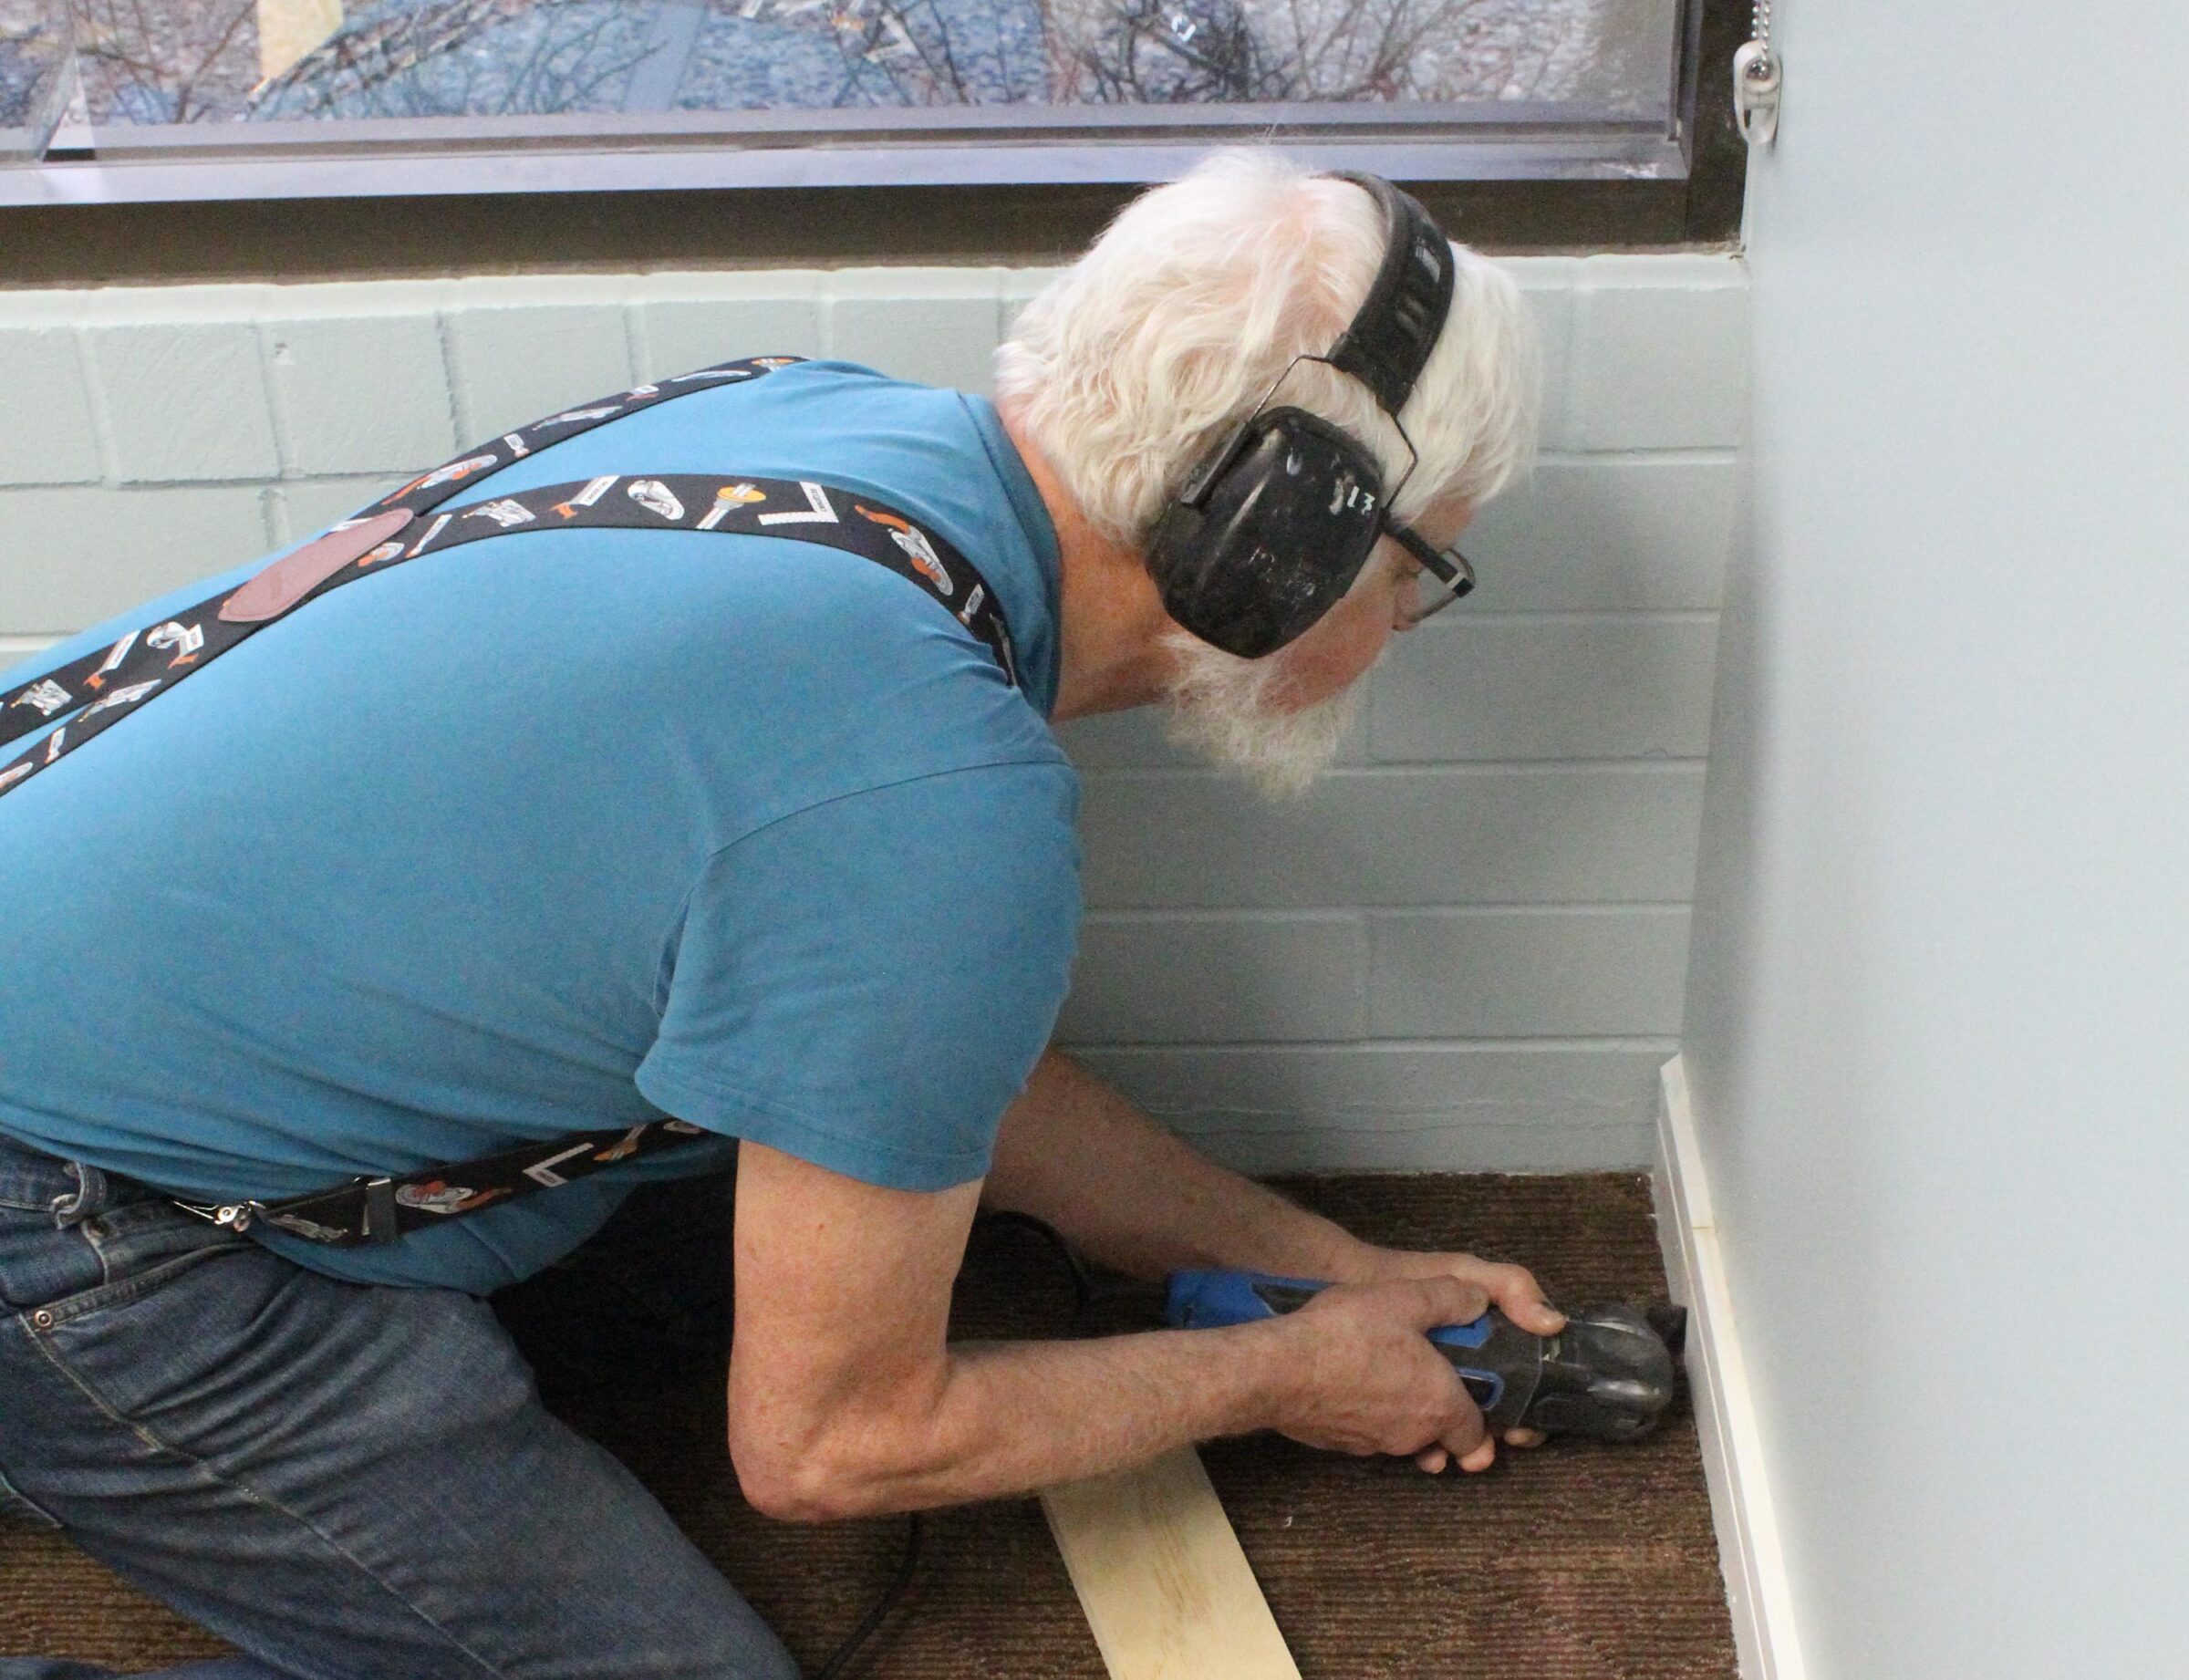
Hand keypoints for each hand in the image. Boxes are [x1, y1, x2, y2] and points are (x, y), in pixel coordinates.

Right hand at [1263, 1276, 1491, 1471]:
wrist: (1277, 1370)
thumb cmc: (1348, 1334)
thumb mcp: (1405, 1299)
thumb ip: (1450, 1299)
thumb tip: (1478, 1302)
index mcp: (1440, 1406)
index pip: (1477, 1437)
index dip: (1480, 1420)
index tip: (1475, 1398)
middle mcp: (1412, 1436)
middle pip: (1440, 1440)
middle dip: (1441, 1416)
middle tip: (1429, 1378)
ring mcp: (1373, 1445)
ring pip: (1403, 1439)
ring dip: (1404, 1417)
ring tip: (1389, 1377)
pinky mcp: (1339, 1445)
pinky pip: (1368, 1434)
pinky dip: (1369, 1416)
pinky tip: (1352, 1382)